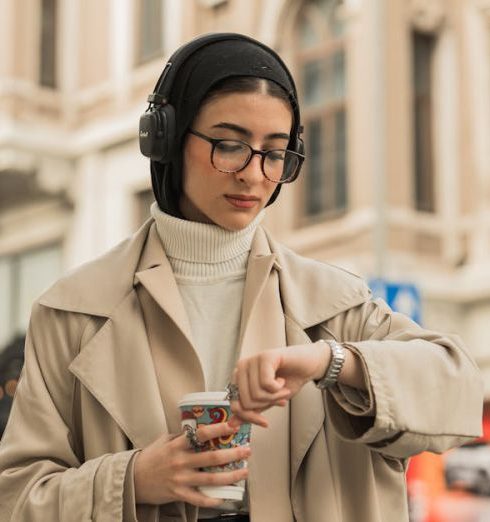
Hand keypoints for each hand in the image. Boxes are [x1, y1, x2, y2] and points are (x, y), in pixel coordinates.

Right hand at [133, 422, 250, 505]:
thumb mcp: (165, 440)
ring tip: (244, 472)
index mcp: (178, 445)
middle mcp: (181, 461)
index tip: (233, 425)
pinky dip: (212, 499)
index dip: (219, 429)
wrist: (133, 478)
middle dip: (232, 454)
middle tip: (246, 451)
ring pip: (210, 479)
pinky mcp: (179, 494)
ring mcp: (180, 479)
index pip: (202, 434)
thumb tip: (200, 429)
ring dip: (230, 476)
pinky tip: (224, 496)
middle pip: (212, 457)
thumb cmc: (151, 457)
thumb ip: (182, 436)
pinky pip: (199, 499)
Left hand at [229, 342, 329, 426]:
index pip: (236, 405)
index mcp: (239, 377)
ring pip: (256, 394)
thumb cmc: (288, 379)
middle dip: (266, 405)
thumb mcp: (268, 399)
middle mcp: (242, 367)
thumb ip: (251, 410)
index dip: (250, 418)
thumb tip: (232, 424)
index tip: (265, 423)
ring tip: (282, 388)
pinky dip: (278, 388)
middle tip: (279, 398)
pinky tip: (282, 380)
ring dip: (275, 396)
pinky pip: (266, 384)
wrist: (307, 366)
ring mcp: (252, 360)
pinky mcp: (265, 356)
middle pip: (246, 402)